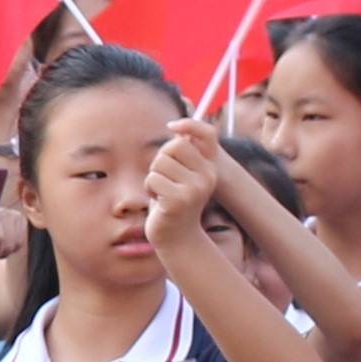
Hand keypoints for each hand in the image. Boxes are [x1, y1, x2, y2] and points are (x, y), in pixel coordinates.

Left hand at [139, 117, 222, 252]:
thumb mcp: (184, 176)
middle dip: (161, 158)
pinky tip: (158, 201)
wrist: (177, 237)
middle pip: (174, 146)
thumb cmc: (175, 202)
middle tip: (163, 176)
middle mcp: (207, 176)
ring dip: (153, 176)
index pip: (207, 134)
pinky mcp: (178, 200)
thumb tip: (178, 126)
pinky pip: (153, 179)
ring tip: (161, 191)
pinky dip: (149, 188)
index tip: (172, 125)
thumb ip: (183, 154)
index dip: (190, 124)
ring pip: (160, 163)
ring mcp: (194, 189)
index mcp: (210, 168)